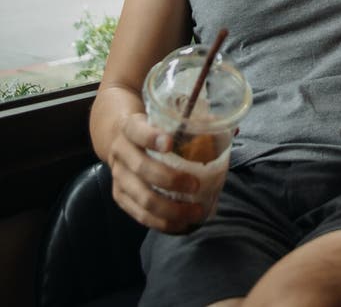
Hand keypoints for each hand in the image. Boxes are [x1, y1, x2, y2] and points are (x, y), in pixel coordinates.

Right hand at [108, 112, 207, 232]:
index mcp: (129, 127)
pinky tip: (183, 224)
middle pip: (142, 169)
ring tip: (196, 211)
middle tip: (196, 185)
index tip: (170, 143)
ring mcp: (118, 177)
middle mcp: (120, 152)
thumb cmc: (149, 128)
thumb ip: (186, 121)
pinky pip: (141, 216)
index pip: (137, 131)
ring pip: (142, 198)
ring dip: (171, 209)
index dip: (151, 137)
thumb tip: (222, 126)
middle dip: (171, 180)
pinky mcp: (120, 197)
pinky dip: (163, 223)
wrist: (118, 139)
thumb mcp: (159, 117)